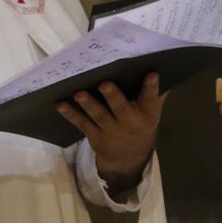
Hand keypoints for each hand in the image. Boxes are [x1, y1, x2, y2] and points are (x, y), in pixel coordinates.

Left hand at [57, 73, 164, 193]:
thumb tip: (161, 64)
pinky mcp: (95, 135)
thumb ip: (155, 91)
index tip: (152, 73)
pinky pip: (82, 123)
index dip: (152, 86)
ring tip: (79, 94)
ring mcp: (111, 129)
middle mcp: (129, 121)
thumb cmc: (140, 123)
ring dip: (88, 104)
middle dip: (112, 96)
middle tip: (104, 83)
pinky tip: (60, 105)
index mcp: (147, 111)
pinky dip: (71, 114)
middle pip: (121, 107)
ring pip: (99, 115)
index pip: (151, 97)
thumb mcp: (152, 111)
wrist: (128, 158)